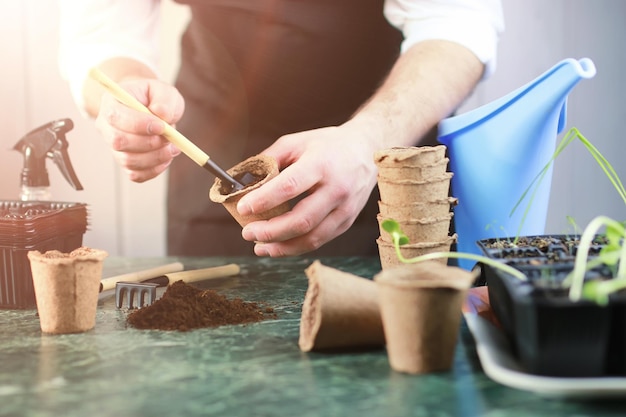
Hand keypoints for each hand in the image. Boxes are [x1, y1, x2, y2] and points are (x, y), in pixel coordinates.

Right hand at [95, 78, 183, 181]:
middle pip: (118, 142)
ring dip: (155, 157)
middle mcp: (106, 127)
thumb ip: (164, 99)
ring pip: (129, 161)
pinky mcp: (125, 162)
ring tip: (173, 147)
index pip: (115, 116)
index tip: (162, 126)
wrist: (153, 109)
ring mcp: (114, 147)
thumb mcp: (164, 90)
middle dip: (149, 143)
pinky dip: (154, 170)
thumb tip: (161, 113)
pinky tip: (166, 158)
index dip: (138, 124)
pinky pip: (136, 174)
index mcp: (111, 103)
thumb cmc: (156, 97)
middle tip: (171, 138)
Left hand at [236, 124, 378, 256]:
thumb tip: (242, 181)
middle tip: (247, 233)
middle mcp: (336, 188)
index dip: (264, 200)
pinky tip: (279, 246)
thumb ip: (269, 159)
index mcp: (321, 163)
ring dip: (282, 247)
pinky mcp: (347, 221)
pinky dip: (297, 247)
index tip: (243, 208)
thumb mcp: (296, 142)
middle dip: (270, 231)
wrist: (366, 150)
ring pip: (312, 237)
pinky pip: (320, 240)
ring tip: (259, 247)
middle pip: (301, 220)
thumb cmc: (326, 145)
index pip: (290, 186)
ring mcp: (345, 208)